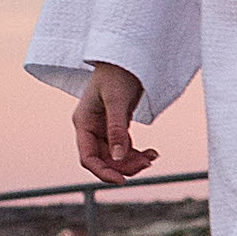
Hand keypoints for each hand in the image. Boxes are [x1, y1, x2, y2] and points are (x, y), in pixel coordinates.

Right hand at [72, 63, 155, 181]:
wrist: (127, 55)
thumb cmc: (118, 72)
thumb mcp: (117, 101)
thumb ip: (117, 129)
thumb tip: (117, 157)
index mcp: (83, 122)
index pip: (88, 157)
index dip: (103, 172)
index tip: (122, 180)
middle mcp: (91, 127)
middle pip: (104, 159)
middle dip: (124, 166)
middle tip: (148, 164)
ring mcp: (103, 127)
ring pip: (115, 155)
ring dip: (133, 161)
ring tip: (153, 157)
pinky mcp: (117, 124)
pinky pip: (124, 146)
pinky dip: (137, 152)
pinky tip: (152, 152)